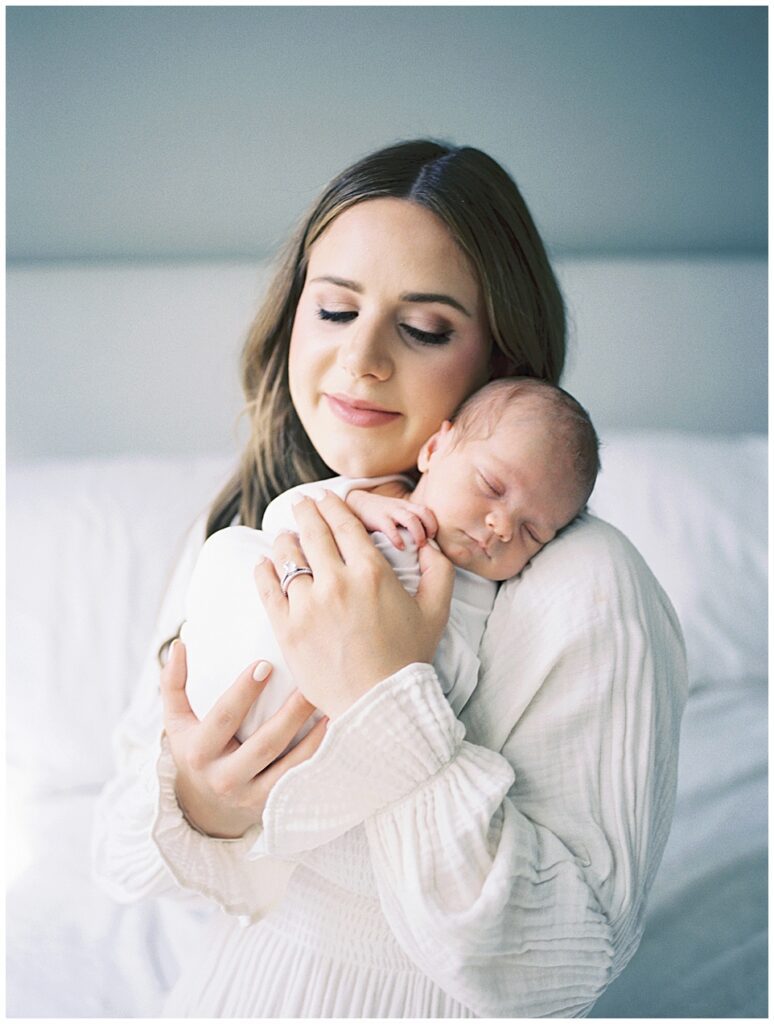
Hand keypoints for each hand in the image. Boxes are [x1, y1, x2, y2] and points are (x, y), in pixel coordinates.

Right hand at [160, 640, 327, 837]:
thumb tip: (180, 644)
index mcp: (199, 752)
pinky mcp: (271, 803)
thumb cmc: (194, 747)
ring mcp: (250, 794)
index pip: (224, 717)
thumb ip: (173, 682)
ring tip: (326, 703)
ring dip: (311, 734)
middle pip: (263, 743)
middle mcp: (224, 778)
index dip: (244, 691)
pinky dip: (317, 754)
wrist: (204, 805)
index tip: (265, 664)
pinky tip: (331, 729)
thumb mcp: (176, 720)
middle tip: (309, 683)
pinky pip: (298, 778)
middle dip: (289, 713)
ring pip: (287, 764)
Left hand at [254, 491, 454, 719]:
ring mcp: (308, 605)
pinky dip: (264, 570)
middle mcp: (337, 582)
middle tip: (301, 503)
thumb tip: (428, 543)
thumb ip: (438, 570)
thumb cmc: (408, 658)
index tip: (325, 498)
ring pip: (287, 556)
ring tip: (285, 536)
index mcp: (372, 572)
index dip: (332, 506)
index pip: (344, 524)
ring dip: (285, 540)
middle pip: (312, 532)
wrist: (379, 704)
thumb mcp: (436, 611)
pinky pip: (267, 587)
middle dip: (305, 511)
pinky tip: (264, 563)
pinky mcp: (287, 628)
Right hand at [346, 489, 437, 549]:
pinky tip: (400, 547)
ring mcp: (390, 511)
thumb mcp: (397, 514)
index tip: (432, 537)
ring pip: (410, 519)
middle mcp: (401, 507)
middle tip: (428, 542)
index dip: (433, 524)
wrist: (357, 503)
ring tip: (419, 545)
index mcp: (407, 506)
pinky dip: (397, 538)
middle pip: (423, 513)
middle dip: (429, 527)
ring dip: (418, 533)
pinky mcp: (379, 518)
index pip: (427, 511)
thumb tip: (424, 542)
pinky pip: (391, 528)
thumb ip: (409, 523)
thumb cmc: (380, 514)